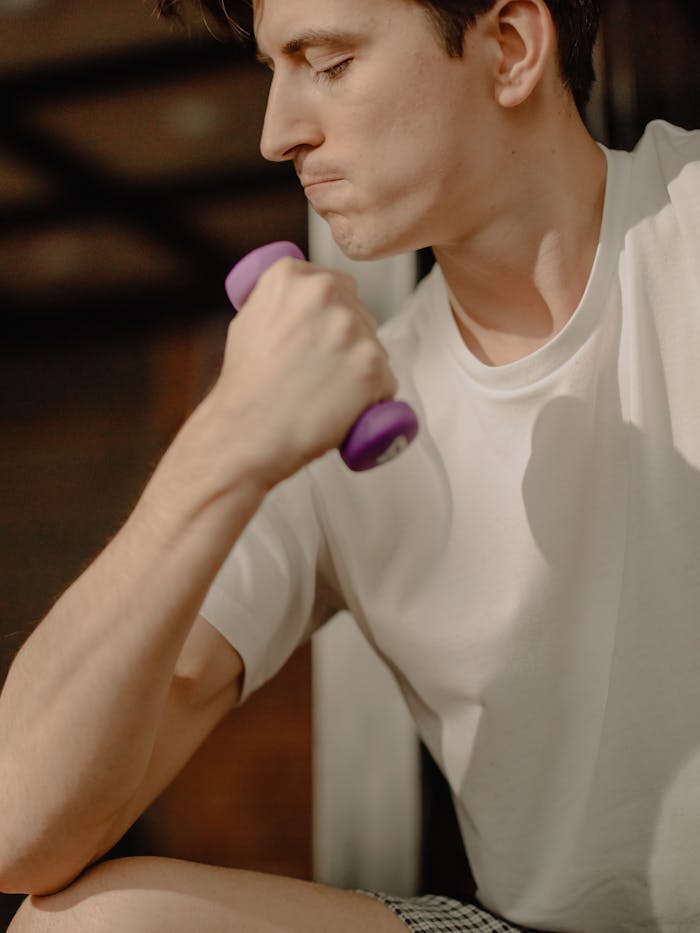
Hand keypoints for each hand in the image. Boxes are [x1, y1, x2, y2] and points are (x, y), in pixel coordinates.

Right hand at [209, 257, 398, 487]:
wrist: (245, 433)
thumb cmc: (245, 387)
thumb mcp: (248, 320)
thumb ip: (283, 301)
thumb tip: (306, 301)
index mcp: (291, 276)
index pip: (336, 285)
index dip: (331, 316)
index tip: (319, 341)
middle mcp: (325, 293)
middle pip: (359, 314)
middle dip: (348, 342)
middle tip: (320, 373)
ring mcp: (353, 329)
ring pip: (374, 348)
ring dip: (360, 370)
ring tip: (325, 394)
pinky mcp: (372, 366)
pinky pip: (386, 382)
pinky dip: (372, 399)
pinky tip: (341, 410)